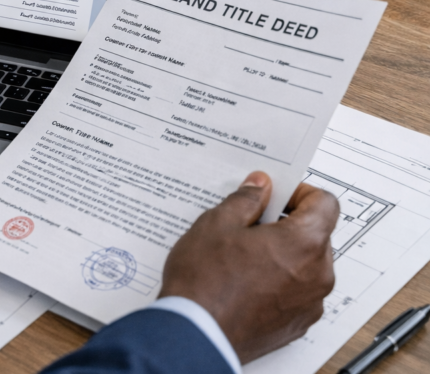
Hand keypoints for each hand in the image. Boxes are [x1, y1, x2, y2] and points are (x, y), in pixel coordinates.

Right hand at [159, 171, 337, 363]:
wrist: (196, 334)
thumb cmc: (205, 282)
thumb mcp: (217, 224)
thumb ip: (245, 200)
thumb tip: (259, 187)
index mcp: (304, 242)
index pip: (325, 204)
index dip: (301, 193)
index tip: (276, 195)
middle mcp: (317, 274)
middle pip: (316, 235)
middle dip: (288, 225)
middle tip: (251, 225)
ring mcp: (310, 303)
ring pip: (307, 266)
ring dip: (284, 255)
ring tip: (242, 257)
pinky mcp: (297, 324)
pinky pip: (297, 293)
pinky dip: (280, 283)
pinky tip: (245, 282)